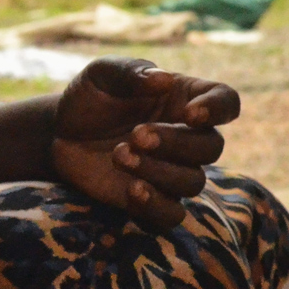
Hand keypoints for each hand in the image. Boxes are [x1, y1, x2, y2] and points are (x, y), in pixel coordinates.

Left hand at [49, 56, 239, 229]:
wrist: (61, 134)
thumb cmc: (91, 97)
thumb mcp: (103, 74)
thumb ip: (132, 72)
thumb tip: (164, 79)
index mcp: (186, 98)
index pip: (226, 101)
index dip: (219, 109)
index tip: (191, 114)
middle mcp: (187, 136)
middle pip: (211, 147)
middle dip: (176, 143)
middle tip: (136, 135)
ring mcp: (173, 170)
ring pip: (193, 182)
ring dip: (159, 171)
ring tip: (120, 155)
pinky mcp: (153, 200)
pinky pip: (172, 215)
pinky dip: (156, 205)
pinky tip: (132, 189)